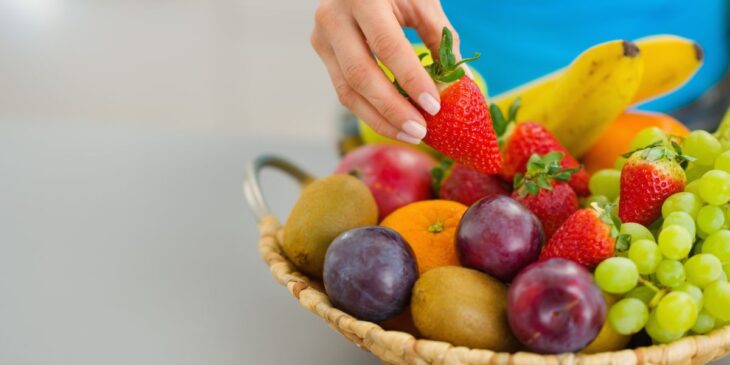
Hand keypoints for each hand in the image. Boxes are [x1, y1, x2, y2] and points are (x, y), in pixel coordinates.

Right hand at [311, 0, 460, 143]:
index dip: (410, 80)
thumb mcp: (422, 2)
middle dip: (392, 110)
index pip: (387, 46)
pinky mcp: (321, 50)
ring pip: (347, 91)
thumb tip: (461, 83)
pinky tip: (393, 123)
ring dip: (379, 119)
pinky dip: (370, 110)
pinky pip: (344, 89)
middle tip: (421, 132)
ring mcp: (322, 36)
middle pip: (360, 75)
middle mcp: (334, 16)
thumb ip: (440, 39)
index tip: (434, 107)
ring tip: (410, 134)